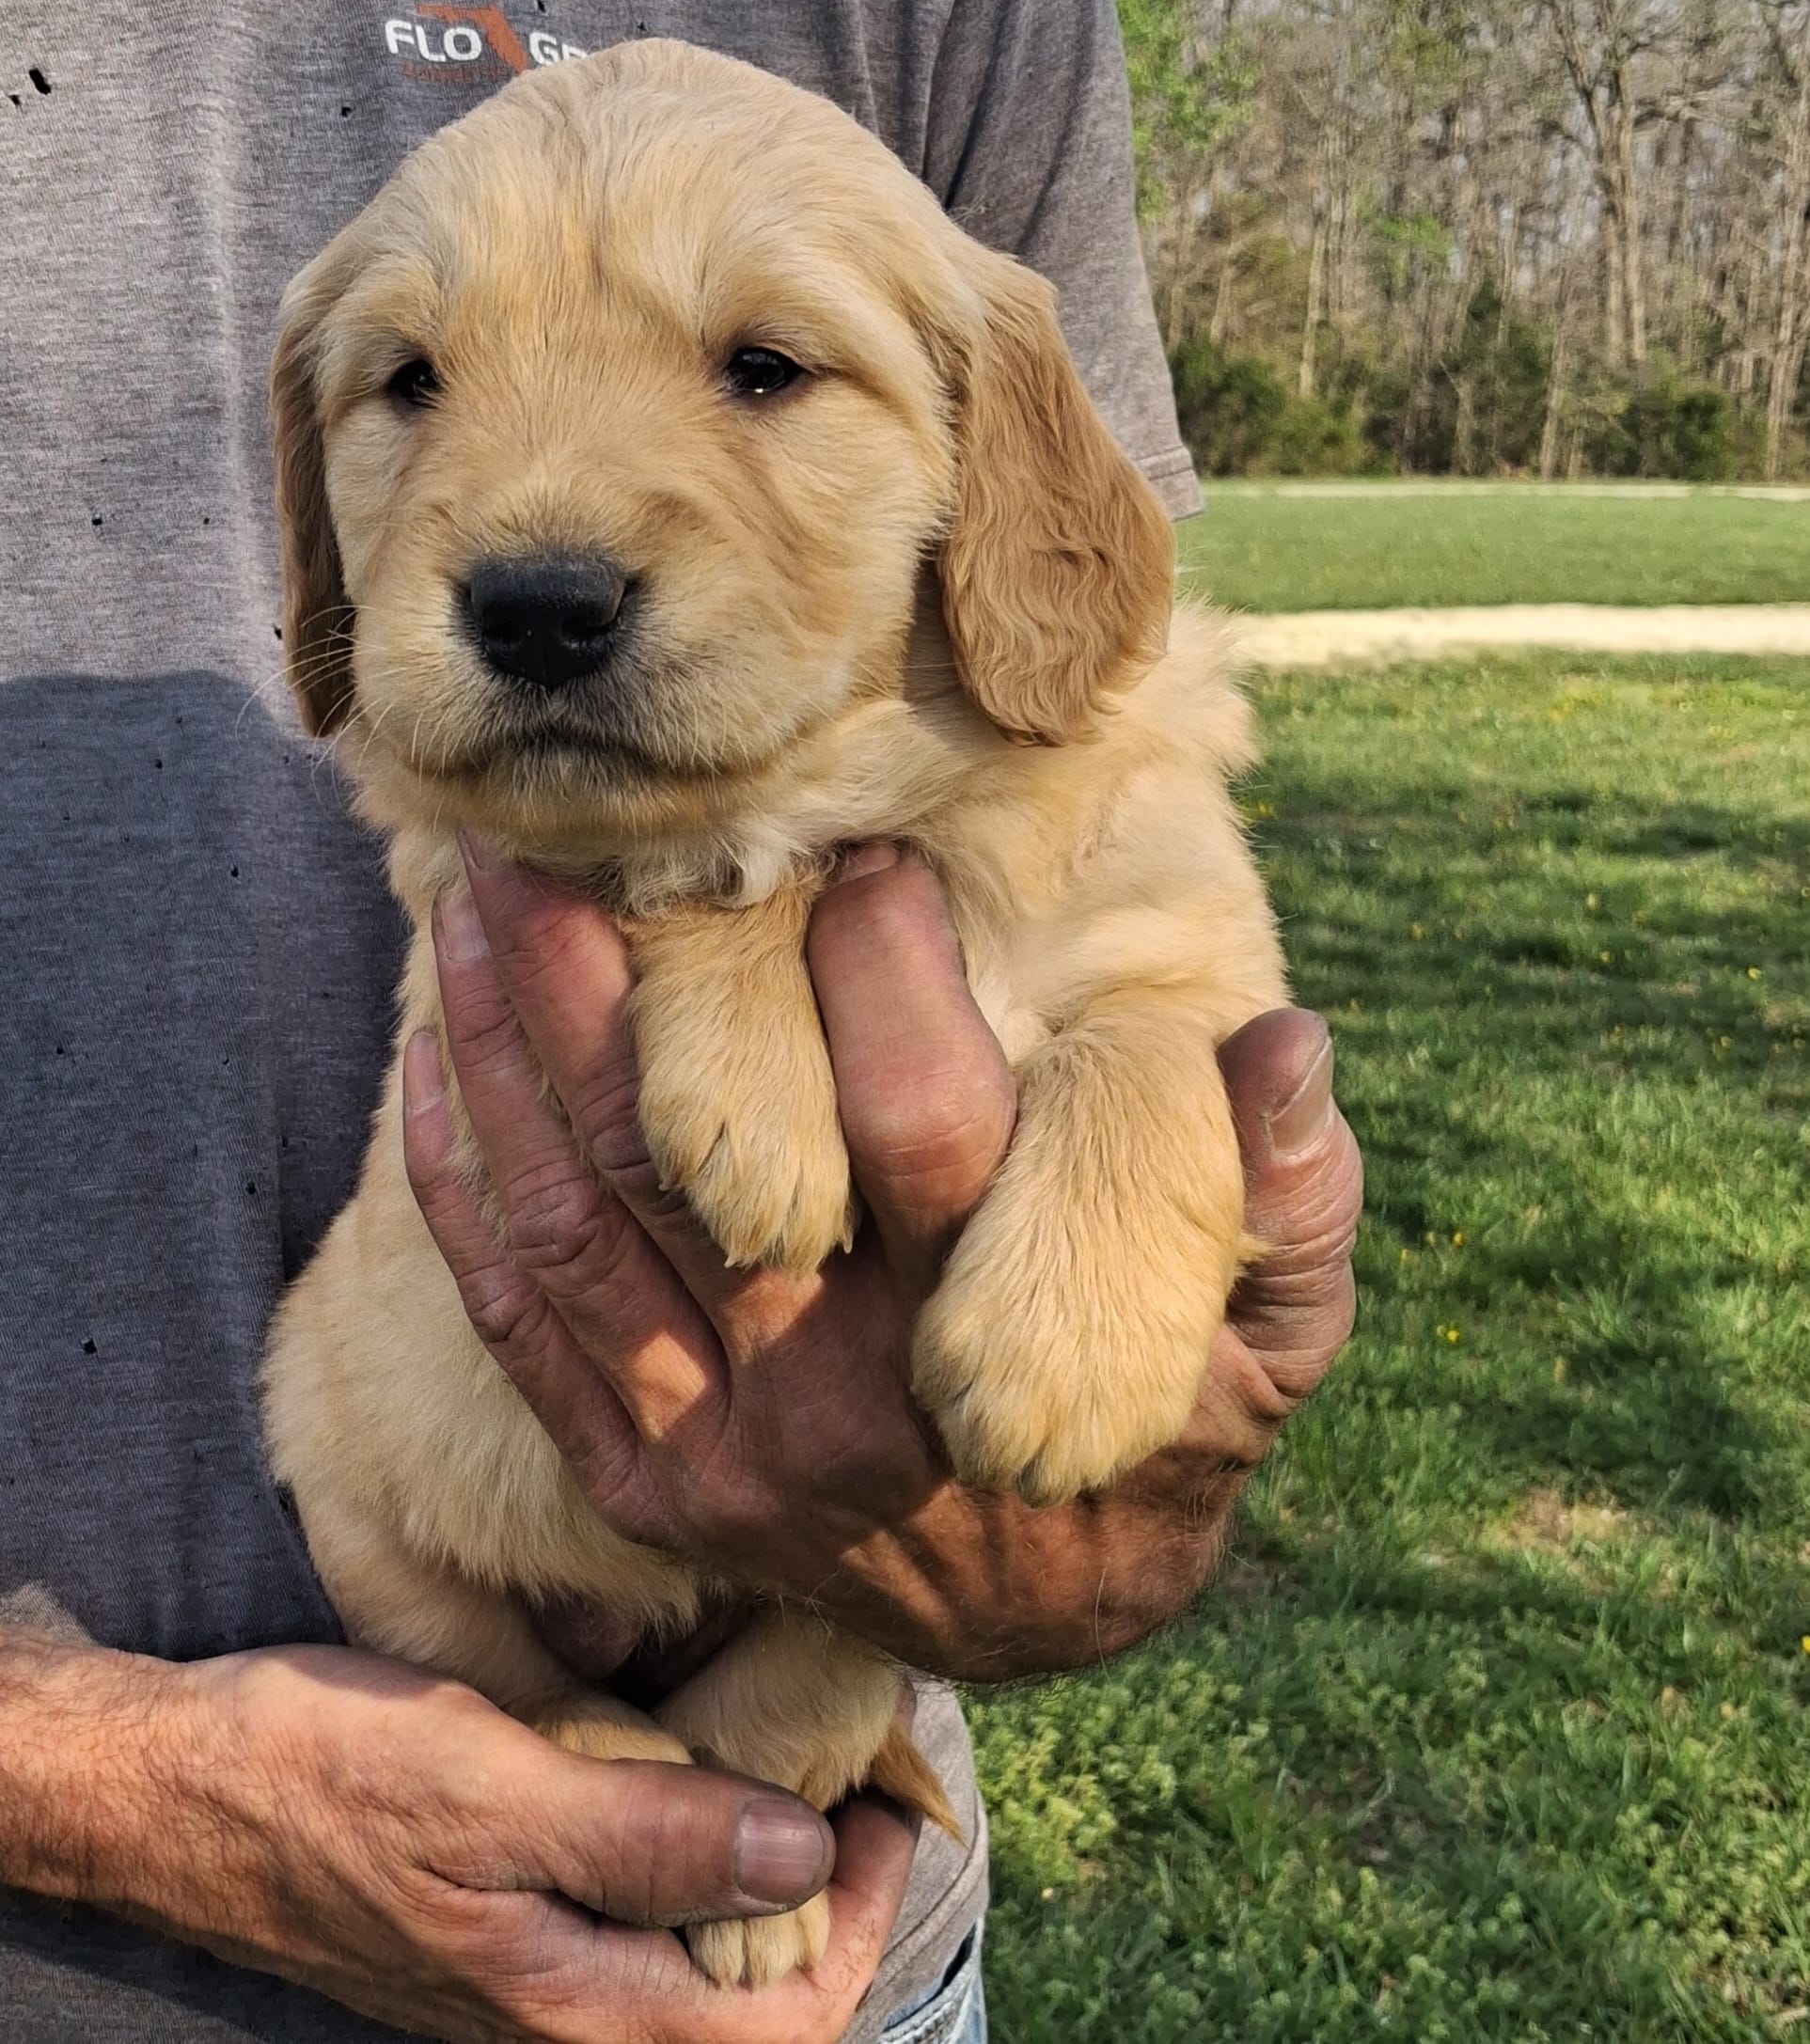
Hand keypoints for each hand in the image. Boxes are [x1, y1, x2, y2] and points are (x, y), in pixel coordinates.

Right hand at [0, 1632, 913, 2043]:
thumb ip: (644, 1836)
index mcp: (572, 2005)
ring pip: (693, 1955)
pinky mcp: (504, 1926)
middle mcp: (562, 2012)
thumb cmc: (323, 1777)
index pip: (780, 2025)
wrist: (183, 1784)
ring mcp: (530, 1973)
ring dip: (761, 1868)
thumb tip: (797, 1854)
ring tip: (793, 1751)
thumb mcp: (491, 1790)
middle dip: (825, 1893)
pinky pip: (634, 1918)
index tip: (880, 1802)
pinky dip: (690, 1852)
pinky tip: (694, 1761)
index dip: (858, 1923)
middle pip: (750, 2000)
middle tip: (852, 1764)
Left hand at [406, 842, 1357, 1685]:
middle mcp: (841, 1397)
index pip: (920, 1119)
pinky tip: (434, 1064)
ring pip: (584, 1222)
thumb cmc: (1161, 1433)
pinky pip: (523, 1325)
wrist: (1044, 1621)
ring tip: (473, 901)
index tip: (849, 839)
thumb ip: (1290, 1197)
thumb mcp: (1271, 1341)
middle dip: (627, 978)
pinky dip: (465, 1191)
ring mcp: (723, 1455)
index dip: (878, 964)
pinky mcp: (643, 1490)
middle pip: (702, 1158)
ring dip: (513, 1049)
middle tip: (569, 828)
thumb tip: (1286, 1038)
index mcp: (991, 1334)